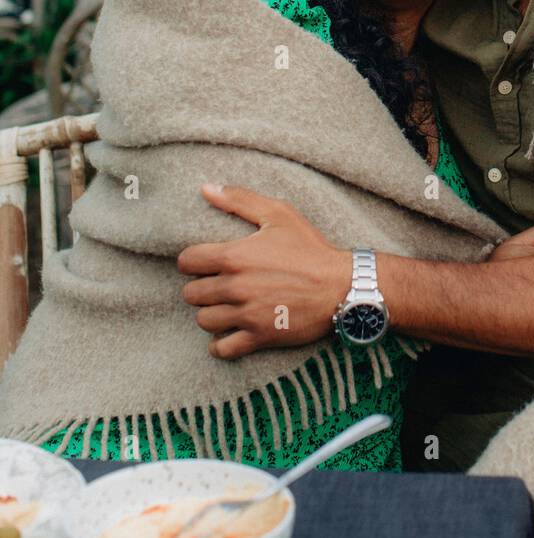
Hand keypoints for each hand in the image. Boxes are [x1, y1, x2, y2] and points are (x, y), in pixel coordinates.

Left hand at [177, 184, 351, 359]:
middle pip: (191, 294)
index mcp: (234, 256)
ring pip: (203, 321)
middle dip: (201, 289)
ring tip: (224, 307)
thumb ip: (239, 199)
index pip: (187, 262)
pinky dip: (221, 345)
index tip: (204, 263)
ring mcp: (247, 314)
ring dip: (210, 314)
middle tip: (217, 286)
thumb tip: (206, 188)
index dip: (193, 261)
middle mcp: (235, 287)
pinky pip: (223, 349)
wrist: (342, 285)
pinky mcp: (260, 336)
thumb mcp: (279, 214)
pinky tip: (228, 334)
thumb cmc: (311, 248)